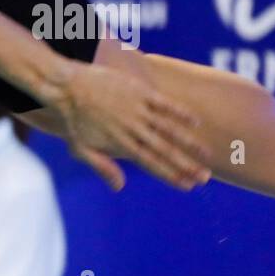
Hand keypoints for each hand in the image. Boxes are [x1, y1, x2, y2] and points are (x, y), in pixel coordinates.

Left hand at [52, 61, 210, 190]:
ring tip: (206, 154)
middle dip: (186, 165)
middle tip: (204, 177)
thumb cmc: (74, 120)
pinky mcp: (139, 92)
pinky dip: (180, 112)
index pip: (150, 164)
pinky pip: (165, 104)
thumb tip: (119, 188)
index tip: (187, 186)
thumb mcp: (81, 148)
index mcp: (120, 144)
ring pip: (169, 129)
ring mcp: (137, 110)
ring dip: (189, 142)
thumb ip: (102, 167)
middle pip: (164, 150)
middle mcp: (132, 129)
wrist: (67, 87)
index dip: (170, 175)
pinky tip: (196, 122)